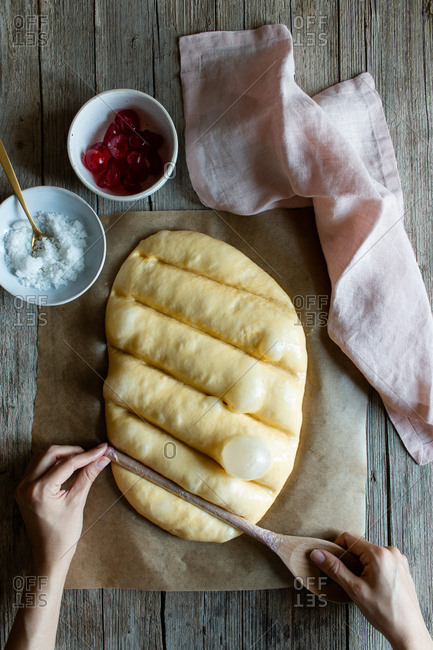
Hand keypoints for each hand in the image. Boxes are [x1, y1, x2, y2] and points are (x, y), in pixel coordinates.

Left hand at [14, 443, 110, 571]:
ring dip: (61, 454)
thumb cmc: (62, 535)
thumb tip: (102, 459)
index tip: (102, 449)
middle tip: (92, 454)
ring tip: (80, 459)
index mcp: (40, 490)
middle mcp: (26, 486)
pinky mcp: (22, 490)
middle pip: (51, 453)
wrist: (48, 555)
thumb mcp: (77, 503)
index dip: (87, 455)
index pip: (67, 463)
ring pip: (41, 457)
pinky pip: (36, 466)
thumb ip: (88, 476)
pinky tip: (65, 466)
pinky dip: (51, 462)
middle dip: (73, 451)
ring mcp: (22, 487)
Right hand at [310, 532, 432, 649]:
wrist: (408, 630)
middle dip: (352, 561)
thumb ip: (335, 569)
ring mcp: (398, 560)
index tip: (334, 562)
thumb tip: (318, 554)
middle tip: (352, 581)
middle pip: (360, 547)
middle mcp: (391, 552)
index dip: (337, 549)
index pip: (349, 538)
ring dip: (364, 567)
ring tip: (366, 587)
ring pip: (371, 555)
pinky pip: (382, 561)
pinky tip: (376, 588)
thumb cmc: (385, 613)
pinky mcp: (402, 568)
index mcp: (379, 554)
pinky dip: (375, 570)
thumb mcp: (355, 590)